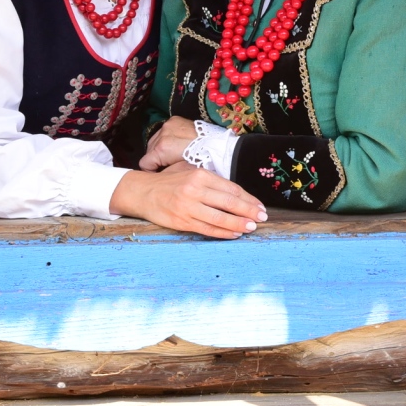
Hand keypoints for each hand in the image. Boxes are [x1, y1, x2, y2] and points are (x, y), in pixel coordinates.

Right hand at [110, 163, 266, 238]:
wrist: (142, 192)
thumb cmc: (169, 182)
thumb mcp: (190, 172)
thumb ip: (211, 180)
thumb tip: (237, 193)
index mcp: (200, 175)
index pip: (231, 188)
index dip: (248, 199)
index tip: (260, 206)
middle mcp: (195, 190)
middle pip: (229, 202)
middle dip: (249, 211)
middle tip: (262, 217)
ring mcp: (188, 206)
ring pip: (220, 218)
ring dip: (239, 224)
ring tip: (252, 227)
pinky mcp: (181, 221)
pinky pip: (207, 229)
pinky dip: (223, 233)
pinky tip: (234, 234)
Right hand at [141, 116, 199, 171]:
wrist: (217, 144)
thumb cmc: (200, 161)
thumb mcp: (180, 171)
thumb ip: (164, 173)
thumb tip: (156, 176)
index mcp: (162, 148)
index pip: (144, 163)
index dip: (152, 171)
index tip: (161, 174)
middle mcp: (162, 134)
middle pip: (149, 151)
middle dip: (157, 159)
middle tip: (170, 165)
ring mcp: (168, 125)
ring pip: (154, 141)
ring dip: (161, 148)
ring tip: (174, 154)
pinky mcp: (173, 120)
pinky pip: (163, 132)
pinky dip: (167, 138)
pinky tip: (177, 143)